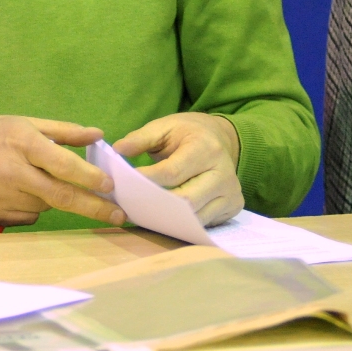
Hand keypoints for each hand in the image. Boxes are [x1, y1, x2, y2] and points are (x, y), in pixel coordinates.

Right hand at [0, 116, 122, 228]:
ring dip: (55, 199)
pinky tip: (19, 192)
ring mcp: (2, 197)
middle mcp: (13, 172)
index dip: (91, 178)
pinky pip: (28, 216)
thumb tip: (98, 135)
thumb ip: (63, 131)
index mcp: (22, 143)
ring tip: (39, 182)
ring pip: (46, 206)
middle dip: (95, 207)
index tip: (111, 185)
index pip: (64, 165)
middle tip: (119, 215)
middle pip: (62, 196)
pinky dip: (34, 206)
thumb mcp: (23, 123)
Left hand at [114, 112, 242, 226]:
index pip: (173, 172)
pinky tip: (164, 218)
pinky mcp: (233, 207)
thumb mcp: (164, 127)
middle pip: (186, 200)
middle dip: (156, 204)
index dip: (147, 180)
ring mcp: (231, 193)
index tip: (125, 184)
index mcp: (206, 149)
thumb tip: (118, 150)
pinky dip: (182, 224)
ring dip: (168, 218)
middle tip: (132, 205)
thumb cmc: (187, 133)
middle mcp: (224, 173)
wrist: (220, 138)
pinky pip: (204, 223)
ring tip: (144, 213)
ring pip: (195, 217)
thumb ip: (140, 138)